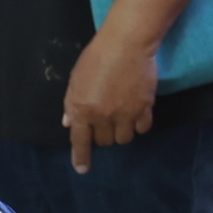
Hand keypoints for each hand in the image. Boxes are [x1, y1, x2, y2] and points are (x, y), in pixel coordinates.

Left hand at [62, 24, 160, 170]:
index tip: (82, 169)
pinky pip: (143, 128)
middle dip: (103, 134)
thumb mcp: (76, 78)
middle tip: (106, 118)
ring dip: (121, 131)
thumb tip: (68, 123)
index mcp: (82, 109)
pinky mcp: (144, 108)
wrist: (126, 43)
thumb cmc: (97, 57)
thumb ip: (72, 102)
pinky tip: (138, 113)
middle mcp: (102, 116)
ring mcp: (124, 114)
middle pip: (104, 141)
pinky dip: (139, 125)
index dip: (81, 157)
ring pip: (124, 139)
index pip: (79, 140)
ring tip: (122, 116)